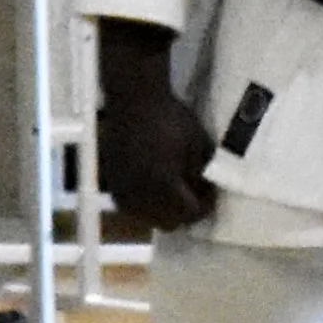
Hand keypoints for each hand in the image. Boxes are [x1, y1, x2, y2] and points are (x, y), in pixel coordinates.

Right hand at [96, 20, 215, 231]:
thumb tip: (204, 191)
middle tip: (194, 195)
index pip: (190, 214)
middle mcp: (141, 194)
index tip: (210, 193)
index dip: (205, 206)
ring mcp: (123, 189)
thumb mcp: (200, 146)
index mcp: (165, 185)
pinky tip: (152, 189)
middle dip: (184, 214)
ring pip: (147, 219)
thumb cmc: (172, 118)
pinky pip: (130, 207)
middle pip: (169, 223)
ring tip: (173, 193)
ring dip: (162, 212)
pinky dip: (143, 204)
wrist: (135, 98)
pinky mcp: (112, 181)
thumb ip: (203, 175)